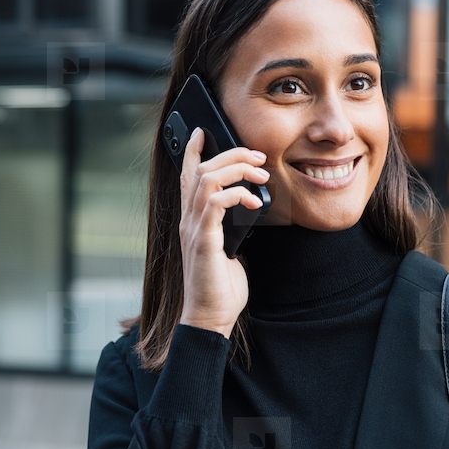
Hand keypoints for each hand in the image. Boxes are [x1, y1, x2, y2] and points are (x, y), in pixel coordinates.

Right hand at [177, 127, 268, 337]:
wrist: (210, 316)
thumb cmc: (221, 287)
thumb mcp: (228, 249)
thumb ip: (230, 228)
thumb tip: (248, 210)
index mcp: (193, 221)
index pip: (187, 177)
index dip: (194, 151)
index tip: (205, 132)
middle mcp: (188, 220)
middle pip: (200, 170)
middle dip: (231, 155)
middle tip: (258, 157)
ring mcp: (193, 229)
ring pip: (206, 180)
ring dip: (237, 170)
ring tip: (261, 176)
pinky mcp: (203, 241)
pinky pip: (214, 203)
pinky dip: (237, 195)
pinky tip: (254, 202)